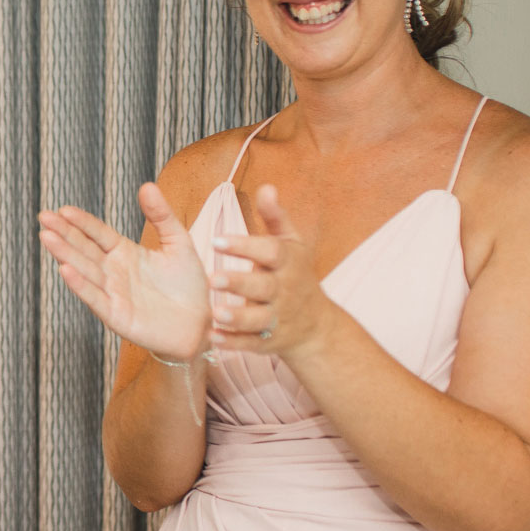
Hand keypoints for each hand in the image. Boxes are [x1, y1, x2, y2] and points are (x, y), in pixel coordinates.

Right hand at [38, 182, 211, 361]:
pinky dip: (80, 285)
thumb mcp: (179, 243)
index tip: (63, 209)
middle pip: (83, 249)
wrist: (202, 324)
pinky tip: (65, 269)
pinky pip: (95, 298)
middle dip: (63, 233)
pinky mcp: (117, 316)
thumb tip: (147, 185)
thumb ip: (162, 215)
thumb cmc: (190, 286)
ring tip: (47, 237)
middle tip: (43, 217)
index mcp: (125, 253)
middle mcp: (113, 272)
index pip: (97, 234)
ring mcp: (113, 294)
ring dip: (64, 254)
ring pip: (84, 270)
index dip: (81, 222)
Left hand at [208, 184, 336, 356]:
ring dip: (237, 316)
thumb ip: (275, 218)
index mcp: (288, 263)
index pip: (269, 251)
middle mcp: (285, 291)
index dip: (245, 246)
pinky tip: (214, 338)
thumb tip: (266, 187)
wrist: (316, 325)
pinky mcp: (269, 341)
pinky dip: (234, 343)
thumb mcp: (290, 244)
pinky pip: (252, 343)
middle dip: (239, 283)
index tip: (217, 239)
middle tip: (213, 279)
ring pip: (259, 318)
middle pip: (263, 287)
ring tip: (216, 312)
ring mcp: (278, 318)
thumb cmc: (294, 274)